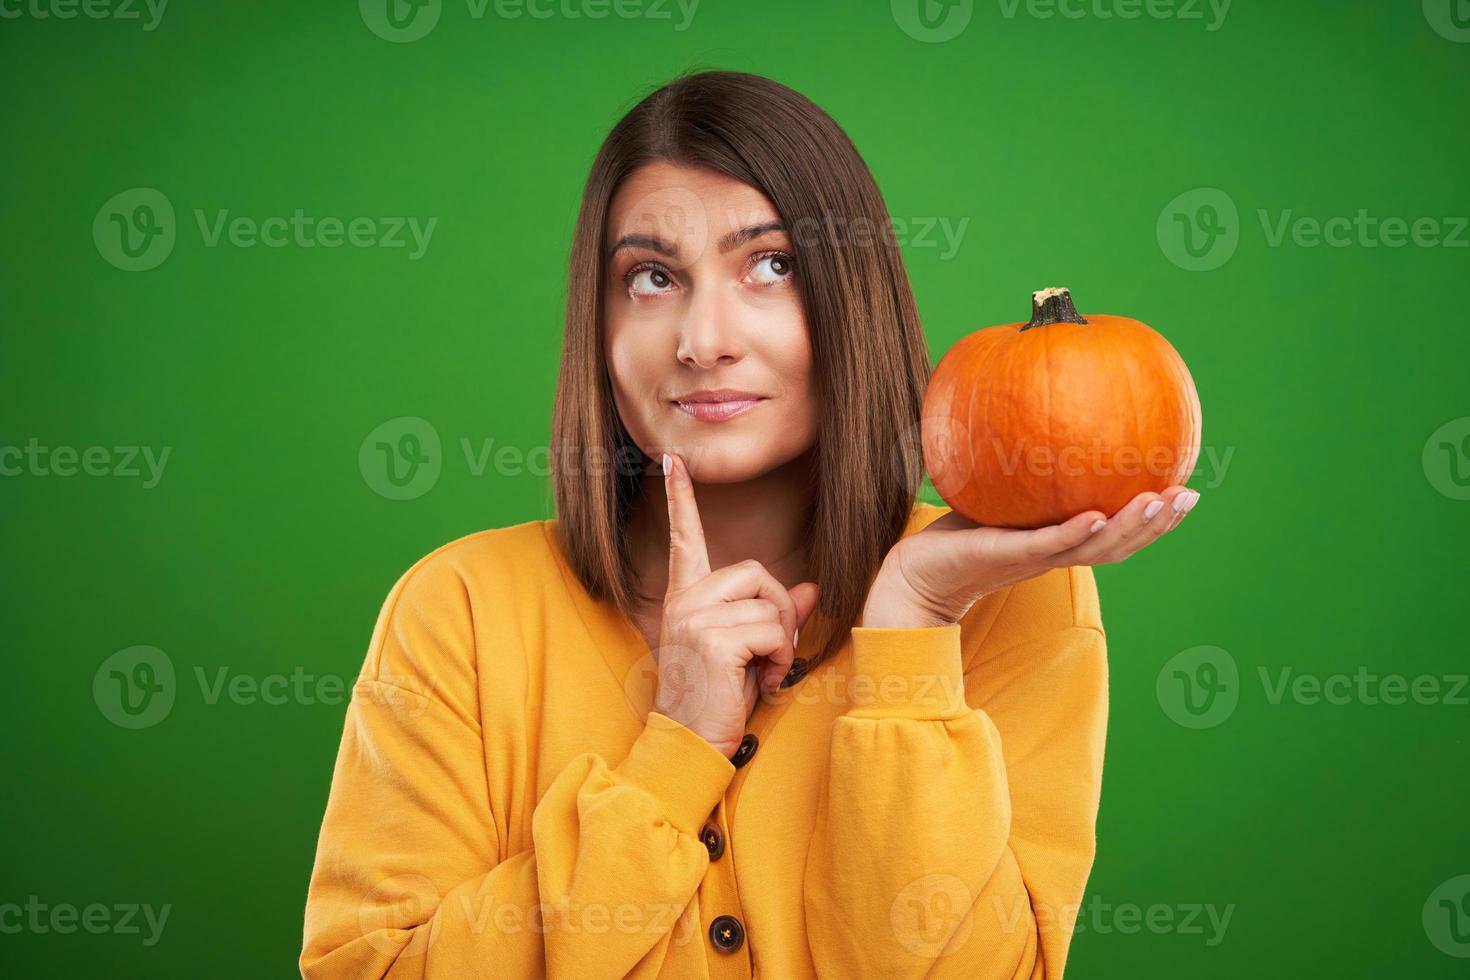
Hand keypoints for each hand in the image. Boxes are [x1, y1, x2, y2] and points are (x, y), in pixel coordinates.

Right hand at [652, 452, 820, 756]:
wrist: (689, 743)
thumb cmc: (717, 700)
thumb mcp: (748, 653)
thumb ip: (777, 617)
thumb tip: (814, 589)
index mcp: (685, 597)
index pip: (684, 538)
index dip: (680, 498)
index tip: (673, 461)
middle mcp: (685, 600)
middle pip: (756, 571)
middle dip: (779, 610)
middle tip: (771, 651)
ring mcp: (695, 617)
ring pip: (770, 603)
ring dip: (782, 642)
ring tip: (763, 672)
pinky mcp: (713, 639)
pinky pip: (773, 630)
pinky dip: (781, 659)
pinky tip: (763, 682)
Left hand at [861, 486, 1200, 629]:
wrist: (916, 574)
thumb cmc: (957, 531)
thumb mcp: (999, 493)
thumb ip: (1025, 464)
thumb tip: (1041, 406)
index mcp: (1060, 540)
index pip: (1117, 532)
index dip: (1154, 517)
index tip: (1186, 489)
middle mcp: (1054, 553)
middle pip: (1119, 544)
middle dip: (1157, 522)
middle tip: (1189, 495)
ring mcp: (1033, 557)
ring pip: (1093, 547)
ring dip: (1129, 527)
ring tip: (1158, 501)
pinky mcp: (1006, 555)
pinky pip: (1047, 545)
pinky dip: (1074, 532)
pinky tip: (1096, 514)